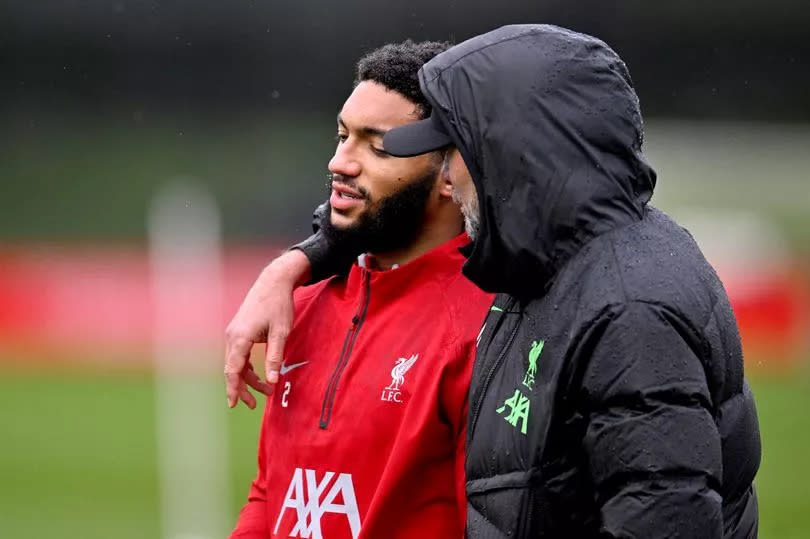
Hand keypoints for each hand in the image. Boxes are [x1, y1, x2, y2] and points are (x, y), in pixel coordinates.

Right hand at [224, 249, 310, 407]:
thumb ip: (275, 357)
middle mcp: (232, 336)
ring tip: (266, 390)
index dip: (233, 388)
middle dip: (242, 388)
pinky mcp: (239, 331)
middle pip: (232, 369)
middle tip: (253, 405)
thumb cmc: (278, 305)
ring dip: (248, 378)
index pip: (233, 369)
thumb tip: (273, 380)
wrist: (273, 282)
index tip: (233, 404)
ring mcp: (234, 333)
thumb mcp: (281, 332)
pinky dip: (247, 366)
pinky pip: (239, 354)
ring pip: (236, 362)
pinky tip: (259, 375)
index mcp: (240, 337)